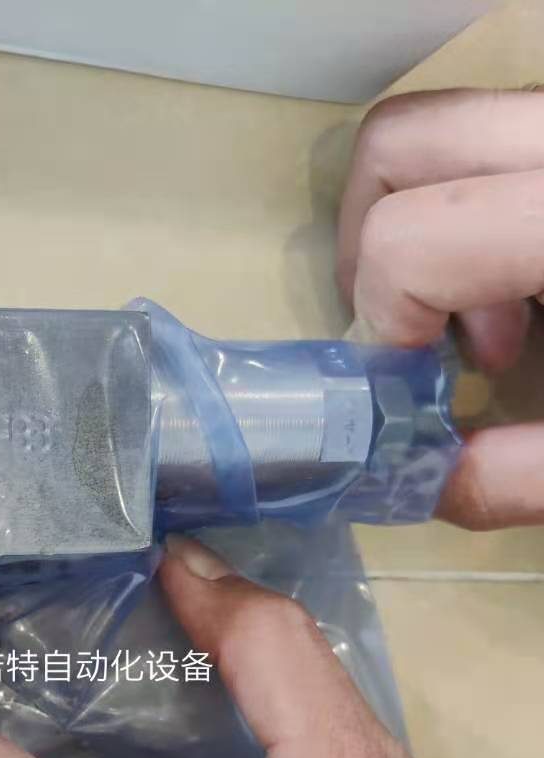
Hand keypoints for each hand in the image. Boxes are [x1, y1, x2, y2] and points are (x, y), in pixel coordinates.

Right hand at [338, 87, 543, 529]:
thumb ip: (526, 476)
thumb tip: (427, 483)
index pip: (413, 239)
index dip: (387, 319)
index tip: (418, 381)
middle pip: (398, 149)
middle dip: (371, 251)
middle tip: (417, 334)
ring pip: (437, 131)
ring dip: (419, 227)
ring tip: (489, 317)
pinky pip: (486, 142)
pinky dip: (469, 210)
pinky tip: (528, 286)